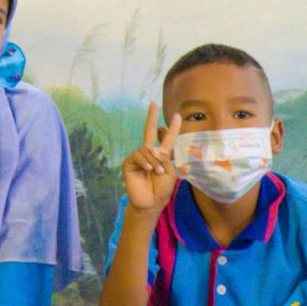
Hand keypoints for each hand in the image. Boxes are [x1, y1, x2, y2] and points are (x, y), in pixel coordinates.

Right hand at [121, 101, 181, 216]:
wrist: (150, 203)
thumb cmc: (161, 190)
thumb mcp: (170, 173)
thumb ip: (165, 158)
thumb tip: (153, 149)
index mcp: (162, 156)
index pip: (167, 139)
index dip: (172, 128)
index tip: (177, 116)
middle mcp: (149, 153)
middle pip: (150, 131)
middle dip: (151, 117)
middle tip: (153, 103)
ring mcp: (139, 157)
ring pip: (147, 149)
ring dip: (155, 160)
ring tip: (157, 172)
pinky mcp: (129, 163)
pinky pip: (138, 155)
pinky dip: (146, 162)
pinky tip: (149, 169)